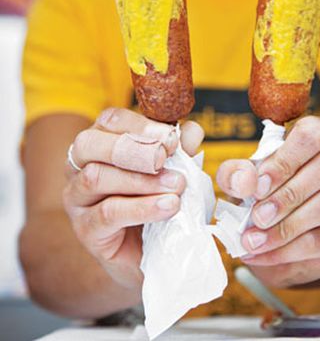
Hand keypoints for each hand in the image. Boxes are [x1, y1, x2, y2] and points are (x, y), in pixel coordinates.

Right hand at [63, 108, 203, 291]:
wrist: (154, 252)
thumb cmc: (158, 199)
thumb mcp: (173, 168)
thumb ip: (180, 148)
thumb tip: (191, 130)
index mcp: (100, 141)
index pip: (110, 120)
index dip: (141, 126)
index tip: (171, 139)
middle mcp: (79, 165)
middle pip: (89, 143)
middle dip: (131, 148)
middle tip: (165, 158)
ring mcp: (76, 198)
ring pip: (96, 177)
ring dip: (141, 180)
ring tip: (176, 186)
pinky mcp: (85, 229)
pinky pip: (107, 213)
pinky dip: (142, 208)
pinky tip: (168, 206)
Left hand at [216, 116, 319, 286]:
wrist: (284, 227)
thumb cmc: (267, 189)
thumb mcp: (245, 178)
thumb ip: (236, 174)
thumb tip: (244, 181)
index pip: (313, 135)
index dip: (285, 160)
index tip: (259, 185)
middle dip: (288, 195)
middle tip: (257, 217)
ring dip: (288, 225)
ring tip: (255, 240)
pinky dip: (290, 250)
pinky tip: (265, 254)